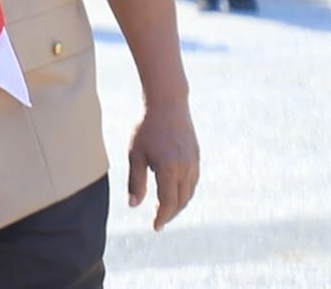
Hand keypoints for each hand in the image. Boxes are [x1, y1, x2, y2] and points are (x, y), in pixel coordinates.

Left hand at [127, 100, 199, 231]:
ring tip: (165, 208)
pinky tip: (174, 190)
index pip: (168, 202)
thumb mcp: (135, 154)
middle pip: (181, 201)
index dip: (162, 217)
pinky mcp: (196, 156)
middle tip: (158, 219)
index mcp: (169, 169)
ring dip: (179, 203)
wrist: (168, 103)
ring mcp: (194, 162)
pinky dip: (185, 191)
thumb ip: (136, 181)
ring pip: (189, 192)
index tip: (155, 227)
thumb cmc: (146, 127)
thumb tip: (134, 205)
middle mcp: (186, 168)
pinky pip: (193, 180)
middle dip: (170, 213)